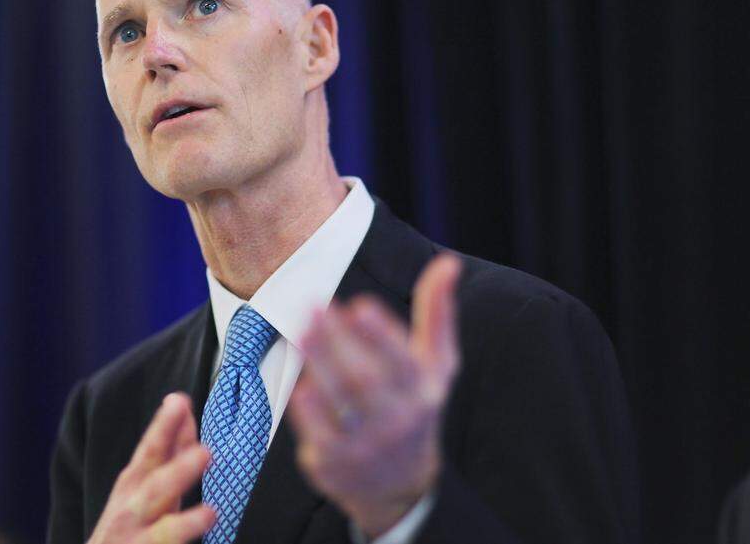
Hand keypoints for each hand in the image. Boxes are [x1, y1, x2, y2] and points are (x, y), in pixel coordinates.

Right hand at [88, 392, 215, 543]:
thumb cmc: (129, 520)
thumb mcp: (144, 483)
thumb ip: (169, 451)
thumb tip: (185, 412)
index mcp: (133, 484)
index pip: (151, 451)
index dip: (164, 428)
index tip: (179, 401)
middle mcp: (131, 510)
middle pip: (154, 487)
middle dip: (177, 470)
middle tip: (204, 453)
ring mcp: (135, 538)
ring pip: (162, 531)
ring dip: (185, 523)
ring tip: (210, 515)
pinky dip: (182, 537)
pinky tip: (203, 531)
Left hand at [287, 253, 462, 538]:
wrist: (400, 487)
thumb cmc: (414, 407)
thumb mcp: (436, 365)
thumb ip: (437, 313)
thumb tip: (448, 263)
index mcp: (422, 390)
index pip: (403, 362)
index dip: (382, 335)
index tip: (359, 306)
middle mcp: (397, 420)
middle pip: (364, 379)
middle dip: (338, 343)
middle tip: (313, 307)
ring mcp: (366, 445)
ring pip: (340, 404)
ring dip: (319, 366)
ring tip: (302, 332)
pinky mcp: (336, 464)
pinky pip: (320, 436)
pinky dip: (310, 411)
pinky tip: (301, 385)